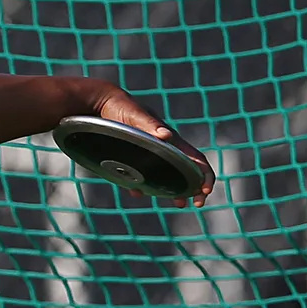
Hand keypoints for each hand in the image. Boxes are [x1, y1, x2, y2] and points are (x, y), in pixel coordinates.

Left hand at [86, 82, 212, 205]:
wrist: (100, 104)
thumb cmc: (120, 107)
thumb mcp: (135, 115)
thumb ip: (150, 125)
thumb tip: (167, 135)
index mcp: (170, 139)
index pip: (195, 158)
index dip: (204, 173)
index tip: (205, 189)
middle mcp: (164, 147)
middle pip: (186, 170)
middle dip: (195, 186)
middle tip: (197, 203)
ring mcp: (150, 154)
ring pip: (168, 175)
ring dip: (176, 190)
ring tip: (179, 203)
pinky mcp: (134, 157)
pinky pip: (144, 175)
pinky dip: (144, 186)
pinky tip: (136, 192)